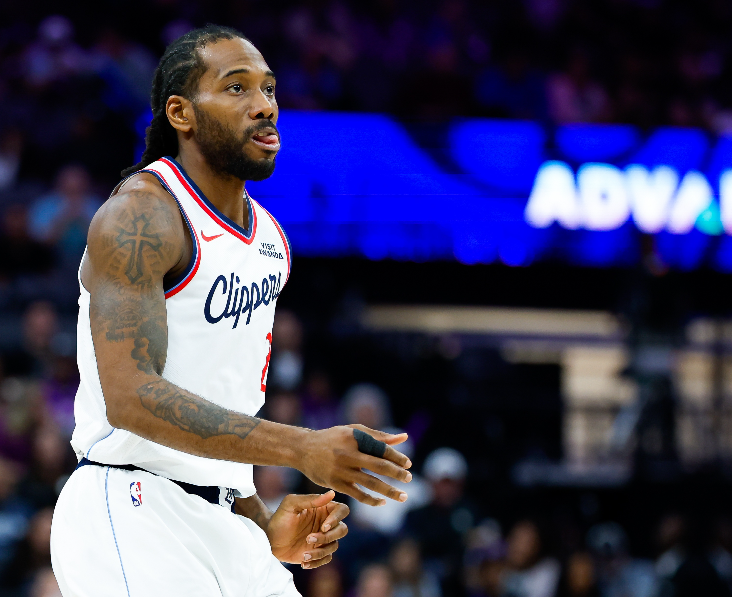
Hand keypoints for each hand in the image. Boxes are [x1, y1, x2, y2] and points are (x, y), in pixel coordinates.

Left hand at [267, 491, 348, 567]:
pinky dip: (317, 562)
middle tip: (309, 538)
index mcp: (322, 509)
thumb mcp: (291, 505)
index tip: (323, 526)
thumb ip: (310, 499)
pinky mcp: (317, 552)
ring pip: (334, 545)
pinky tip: (304, 561)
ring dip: (320, 551)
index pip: (342, 510)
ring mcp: (322, 539)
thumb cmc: (279, 519)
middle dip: (328, 537)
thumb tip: (332, 493)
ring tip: (304, 554)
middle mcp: (325, 523)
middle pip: (342, 530)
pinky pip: (327, 558)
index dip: (337, 518)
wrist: (268, 540)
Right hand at [297, 424, 411, 506]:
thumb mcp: (353, 432)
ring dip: (389, 491)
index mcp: (355, 438)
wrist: (303, 449)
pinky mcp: (336, 484)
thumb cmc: (333, 438)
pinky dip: (372, 500)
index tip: (408, 464)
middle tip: (410, 479)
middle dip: (397, 473)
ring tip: (403, 496)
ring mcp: (341, 470)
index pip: (381, 448)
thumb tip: (404, 437)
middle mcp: (348, 454)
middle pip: (379, 465)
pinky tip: (382, 502)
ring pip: (370, 483)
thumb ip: (379, 436)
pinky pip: (358, 494)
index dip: (397, 457)